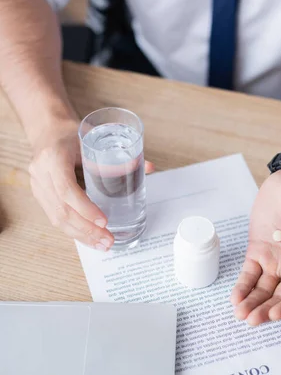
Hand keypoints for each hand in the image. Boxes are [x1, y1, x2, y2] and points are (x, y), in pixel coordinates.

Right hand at [29, 125, 154, 249]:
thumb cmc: (72, 134)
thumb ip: (120, 154)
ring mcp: (37, 186)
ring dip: (81, 235)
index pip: (66, 188)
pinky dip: (74, 231)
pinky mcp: (39, 196)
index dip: (85, 208)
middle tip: (108, 240)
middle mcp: (41, 173)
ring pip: (57, 218)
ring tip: (102, 245)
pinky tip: (89, 239)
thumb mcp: (94, 137)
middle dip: (87, 229)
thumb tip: (150, 168)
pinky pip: (55, 218)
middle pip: (62, 209)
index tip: (104, 221)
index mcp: (53, 156)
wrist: (47, 130)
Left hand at [231, 167, 280, 324]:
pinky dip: (242, 286)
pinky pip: (249, 273)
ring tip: (240, 314)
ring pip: (262, 289)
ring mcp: (275, 261)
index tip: (275, 313)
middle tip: (251, 321)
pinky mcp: (257, 250)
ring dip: (251, 303)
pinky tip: (234, 298)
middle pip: (280, 297)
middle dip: (265, 310)